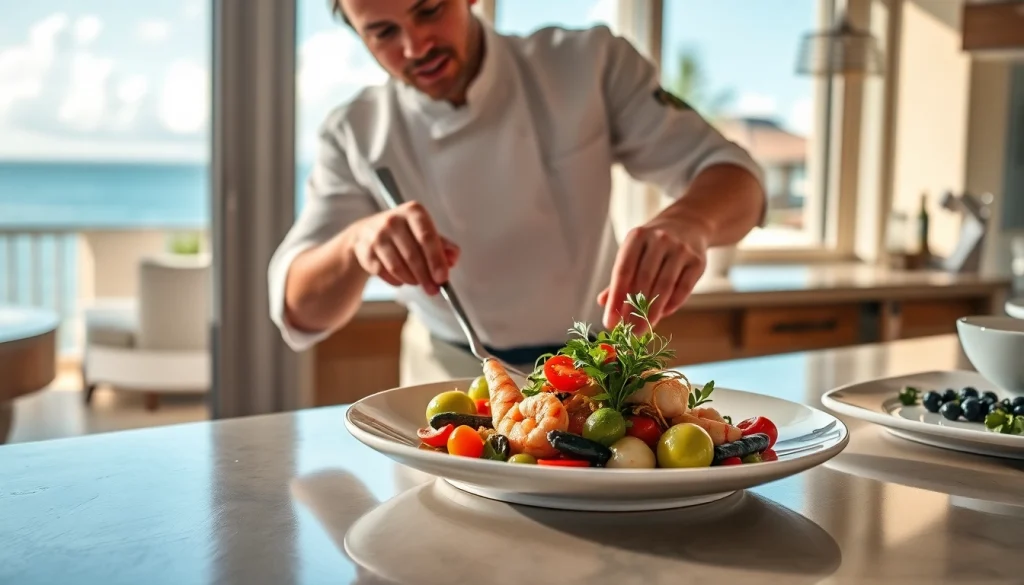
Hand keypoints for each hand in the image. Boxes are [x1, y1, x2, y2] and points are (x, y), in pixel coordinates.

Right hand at [351, 201, 458, 294]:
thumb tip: (452, 258)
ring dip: (412, 280)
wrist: (366, 232)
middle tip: (434, 290)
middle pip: (413, 255)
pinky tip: (401, 278)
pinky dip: (397, 280)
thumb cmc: (404, 233)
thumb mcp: (424, 231)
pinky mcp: (365, 251)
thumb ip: (442, 245)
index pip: (427, 238)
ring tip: (418, 282)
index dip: (436, 260)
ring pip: (398, 267)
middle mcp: (393, 220)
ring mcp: (377, 235)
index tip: (442, 278)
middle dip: (426, 277)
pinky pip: (385, 273)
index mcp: (413, 211)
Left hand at [598, 216, 709, 330]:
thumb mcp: (634, 251)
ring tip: (644, 329)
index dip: (615, 298)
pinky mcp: (698, 261)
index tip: (610, 321)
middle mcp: (659, 239)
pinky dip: (671, 305)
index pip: (623, 271)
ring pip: (664, 286)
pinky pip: (683, 288)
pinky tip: (662, 315)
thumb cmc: (653, 245)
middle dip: (634, 309)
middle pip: (644, 280)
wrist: (689, 224)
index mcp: (637, 237)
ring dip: (653, 311)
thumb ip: (621, 277)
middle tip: (628, 332)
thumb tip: (603, 303)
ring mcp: (680, 249)